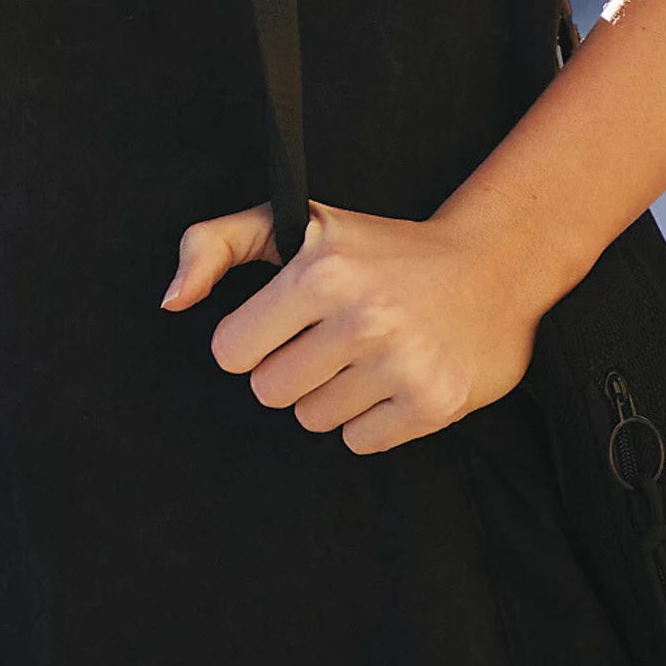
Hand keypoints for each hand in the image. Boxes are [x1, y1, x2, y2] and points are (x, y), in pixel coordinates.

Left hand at [159, 197, 539, 454]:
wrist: (493, 266)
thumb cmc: (379, 247)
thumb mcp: (294, 223)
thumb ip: (213, 244)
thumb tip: (172, 302)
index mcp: (321, 271)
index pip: (231, 352)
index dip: (251, 341)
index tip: (284, 323)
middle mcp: (362, 317)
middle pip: (269, 392)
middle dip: (290, 370)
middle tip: (329, 340)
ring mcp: (401, 363)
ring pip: (313, 420)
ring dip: (331, 395)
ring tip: (367, 354)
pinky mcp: (433, 403)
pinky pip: (359, 442)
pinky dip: (370, 420)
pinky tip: (394, 378)